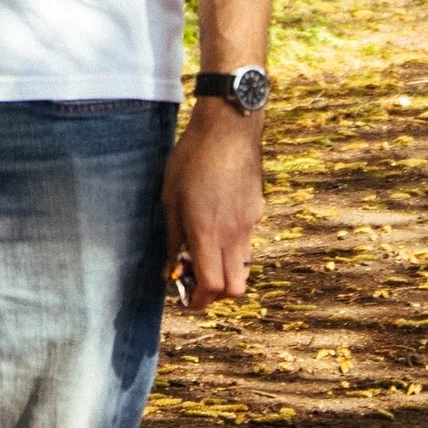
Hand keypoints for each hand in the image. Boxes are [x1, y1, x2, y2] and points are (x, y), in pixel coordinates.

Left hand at [162, 99, 264, 311]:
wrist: (229, 127)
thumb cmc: (192, 158)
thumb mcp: (170, 198)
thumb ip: (173, 238)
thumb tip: (170, 268)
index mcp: (208, 233)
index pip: (212, 286)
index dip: (199, 301)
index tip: (186, 299)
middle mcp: (234, 234)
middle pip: (235, 288)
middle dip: (215, 294)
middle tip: (197, 282)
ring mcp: (250, 223)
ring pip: (243, 265)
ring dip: (225, 269)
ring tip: (204, 249)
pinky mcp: (257, 209)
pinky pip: (246, 239)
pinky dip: (232, 244)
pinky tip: (217, 220)